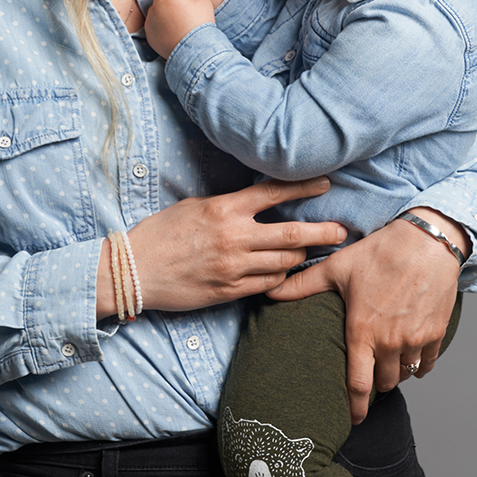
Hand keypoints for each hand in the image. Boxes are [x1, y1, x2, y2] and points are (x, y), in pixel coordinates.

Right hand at [96, 178, 346, 315]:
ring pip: (285, 261)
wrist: (135, 270)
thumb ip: (228, 205)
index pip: (274, 193)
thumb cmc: (161, 233)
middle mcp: (233, 237)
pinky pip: (269, 284)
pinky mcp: (229, 291)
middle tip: (341, 231)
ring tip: (306, 251)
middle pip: (292, 233)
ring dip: (299, 255)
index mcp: (224, 209)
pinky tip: (282, 271)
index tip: (326, 185)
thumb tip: (256, 202)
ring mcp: (233, 267)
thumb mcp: (194, 206)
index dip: (304, 188)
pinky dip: (280, 276)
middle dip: (323, 231)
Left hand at [145, 0, 215, 57]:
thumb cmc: (200, 24)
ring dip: (164, 11)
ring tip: (179, 22)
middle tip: (183, 8)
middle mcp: (155, 6)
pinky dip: (161, 24)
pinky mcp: (149, 33)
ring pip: (156, 9)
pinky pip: (154, 23)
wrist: (195, 51)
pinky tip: (173, 30)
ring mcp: (150, 21)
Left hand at [267, 209, 464, 421]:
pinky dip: (418, 365)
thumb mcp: (337, 268)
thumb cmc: (380, 252)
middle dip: (374, 384)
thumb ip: (303, 285)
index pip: (357, 384)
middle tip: (368, 376)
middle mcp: (390, 341)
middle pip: (382, 383)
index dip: (354, 408)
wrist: (428, 241)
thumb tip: (271, 292)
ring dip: (395, 373)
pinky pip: (426, 363)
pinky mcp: (436, 332)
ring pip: (405, 374)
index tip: (351, 419)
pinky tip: (411, 356)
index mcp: (362, 331)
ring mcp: (415, 339)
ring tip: (387, 363)